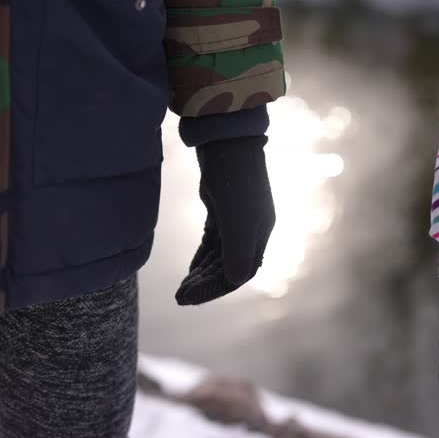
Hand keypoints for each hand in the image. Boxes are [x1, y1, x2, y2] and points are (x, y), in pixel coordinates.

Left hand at [176, 136, 274, 304]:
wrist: (227, 139)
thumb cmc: (234, 178)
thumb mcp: (236, 217)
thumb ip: (237, 251)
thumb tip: (234, 281)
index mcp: (258, 235)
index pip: (238, 274)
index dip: (214, 290)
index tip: (189, 298)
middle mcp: (251, 231)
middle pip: (227, 268)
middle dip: (204, 285)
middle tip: (179, 297)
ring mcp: (237, 220)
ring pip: (219, 257)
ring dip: (201, 275)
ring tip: (181, 289)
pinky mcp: (223, 211)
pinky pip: (212, 243)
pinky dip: (202, 259)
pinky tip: (190, 271)